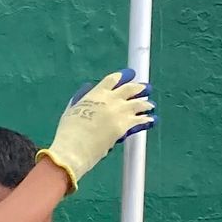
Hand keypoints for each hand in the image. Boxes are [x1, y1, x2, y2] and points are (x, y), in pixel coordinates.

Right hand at [39, 71, 154, 191]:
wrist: (76, 146)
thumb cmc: (69, 131)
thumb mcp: (72, 110)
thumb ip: (81, 98)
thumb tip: (87, 88)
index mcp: (96, 93)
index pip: (112, 80)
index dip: (122, 76)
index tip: (129, 74)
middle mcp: (111, 99)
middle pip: (130, 89)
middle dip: (139, 87)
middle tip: (146, 88)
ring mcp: (120, 112)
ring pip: (139, 104)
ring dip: (146, 104)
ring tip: (151, 105)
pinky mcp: (126, 126)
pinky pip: (141, 121)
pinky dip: (148, 120)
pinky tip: (152, 120)